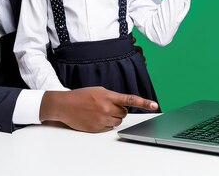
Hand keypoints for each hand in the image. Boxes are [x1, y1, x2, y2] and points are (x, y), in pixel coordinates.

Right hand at [39, 87, 158, 132]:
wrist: (64, 105)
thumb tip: (122, 104)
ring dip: (112, 118)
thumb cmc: (80, 96)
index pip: (130, 99)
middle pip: (124, 112)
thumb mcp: (97, 91)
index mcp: (107, 95)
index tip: (155, 105)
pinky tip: (95, 118)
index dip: (144, 102)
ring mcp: (102, 118)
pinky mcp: (97, 128)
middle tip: (106, 107)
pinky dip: (105, 124)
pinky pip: (109, 128)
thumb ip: (111, 96)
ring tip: (99, 112)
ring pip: (118, 121)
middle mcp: (106, 107)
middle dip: (118, 110)